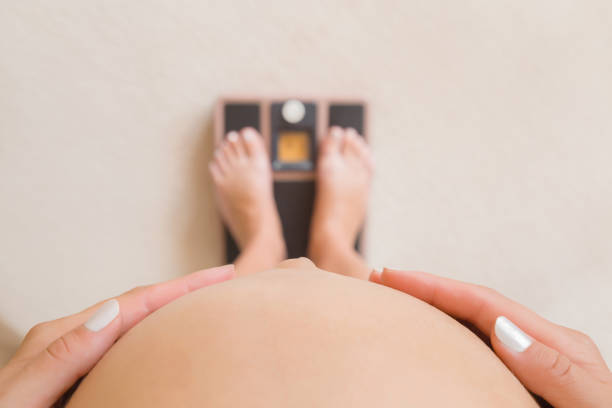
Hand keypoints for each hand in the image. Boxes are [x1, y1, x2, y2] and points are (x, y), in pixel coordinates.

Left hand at [0, 264, 233, 407]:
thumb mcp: (22, 395)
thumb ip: (65, 356)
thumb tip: (113, 312)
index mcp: (61, 336)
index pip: (132, 303)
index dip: (180, 287)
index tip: (221, 274)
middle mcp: (71, 337)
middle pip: (138, 305)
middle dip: (182, 290)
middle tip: (225, 281)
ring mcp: (75, 353)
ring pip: (134, 323)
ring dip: (170, 308)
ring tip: (205, 302)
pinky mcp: (78, 370)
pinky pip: (125, 344)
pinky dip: (153, 333)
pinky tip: (166, 339)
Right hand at [370, 268, 611, 407]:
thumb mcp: (591, 405)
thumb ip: (554, 370)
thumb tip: (502, 331)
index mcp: (557, 343)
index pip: (485, 304)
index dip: (436, 287)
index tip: (393, 276)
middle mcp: (539, 346)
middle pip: (472, 307)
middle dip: (425, 290)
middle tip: (378, 279)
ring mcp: (529, 362)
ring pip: (470, 327)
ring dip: (431, 311)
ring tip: (393, 302)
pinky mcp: (519, 380)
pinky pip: (474, 352)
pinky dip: (445, 338)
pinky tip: (425, 338)